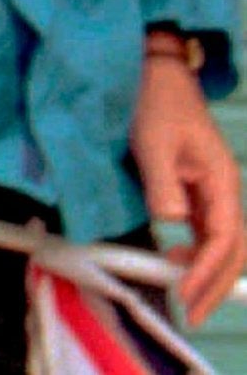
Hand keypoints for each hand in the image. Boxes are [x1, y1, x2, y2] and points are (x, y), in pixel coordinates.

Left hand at [132, 49, 244, 324]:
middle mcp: (223, 188)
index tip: (188, 295)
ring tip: (187, 296)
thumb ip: (164, 184)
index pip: (225, 238)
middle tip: (194, 313)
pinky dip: (198, 250)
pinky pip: (206, 227)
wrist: (156, 72)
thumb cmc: (156, 101)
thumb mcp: (154, 141)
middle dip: (215, 283)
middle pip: (232, 248)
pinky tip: (177, 259)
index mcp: (221, 180)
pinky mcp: (196, 184)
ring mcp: (212, 188)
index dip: (209, 272)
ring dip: (208, 270)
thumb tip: (173, 223)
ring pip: (221, 241)